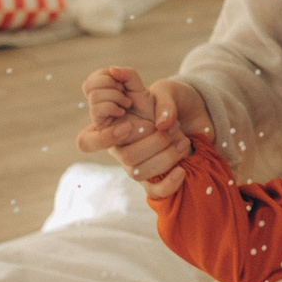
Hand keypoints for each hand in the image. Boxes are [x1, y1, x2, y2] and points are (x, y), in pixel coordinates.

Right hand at [76, 67, 209, 185]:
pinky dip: (168, 184)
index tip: (128, 126)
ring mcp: (136, 165)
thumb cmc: (172, 99)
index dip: (105, 138)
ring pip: (138, 172)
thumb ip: (155, 94)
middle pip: (124, 155)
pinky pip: (154, 192)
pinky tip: (181, 171)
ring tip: (183, 140)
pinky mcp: (155, 178)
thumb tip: (149, 109)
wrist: (194, 114)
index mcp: (113, 126)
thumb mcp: (165, 90)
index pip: (87, 141)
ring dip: (165, 156)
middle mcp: (120, 149)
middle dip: (152, 141)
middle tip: (173, 126)